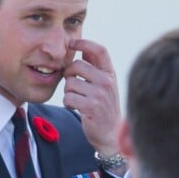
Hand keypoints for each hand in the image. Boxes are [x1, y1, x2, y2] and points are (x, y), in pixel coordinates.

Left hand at [63, 38, 121, 155]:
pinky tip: (76, 107)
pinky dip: (68, 103)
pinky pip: (68, 98)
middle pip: (77, 65)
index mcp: (110, 74)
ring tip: (77, 99)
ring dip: (68, 92)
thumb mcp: (105, 85)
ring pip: (70, 83)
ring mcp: (100, 94)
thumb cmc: (104, 108)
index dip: (84, 43)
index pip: (99, 50)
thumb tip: (83, 50)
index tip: (71, 43)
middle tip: (71, 83)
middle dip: (68, 74)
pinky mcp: (90, 107)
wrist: (111, 134)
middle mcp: (107, 82)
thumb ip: (95, 68)